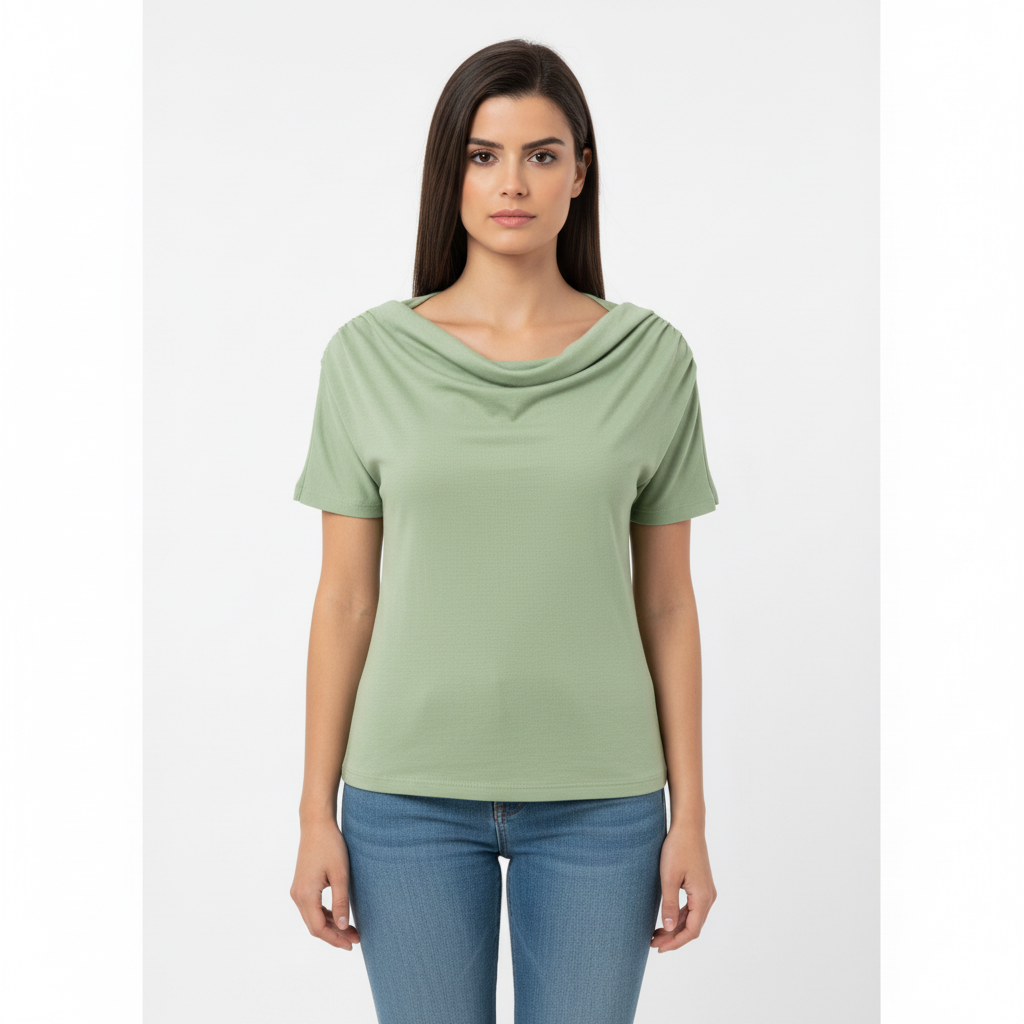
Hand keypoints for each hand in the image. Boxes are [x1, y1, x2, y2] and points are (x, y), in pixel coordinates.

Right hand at [290, 817, 360, 949]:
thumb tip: (343, 927)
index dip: (335, 939)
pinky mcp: (301, 886)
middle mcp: (297, 896)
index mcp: (305, 895)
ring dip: (331, 926)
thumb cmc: (330, 846)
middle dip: (335, 935)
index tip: (352, 944)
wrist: (316, 825)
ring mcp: (297, 891)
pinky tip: (339, 917)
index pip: (318, 929)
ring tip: (352, 931)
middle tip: (356, 940)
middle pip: (314, 926)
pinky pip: (312, 908)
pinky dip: (325, 916)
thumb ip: (341, 902)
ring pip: (313, 918)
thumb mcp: (340, 874)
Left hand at [651, 824, 716, 952]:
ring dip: (675, 927)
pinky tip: (666, 919)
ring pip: (692, 917)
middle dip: (674, 937)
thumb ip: (669, 904)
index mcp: (703, 897)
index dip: (676, 942)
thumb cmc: (678, 849)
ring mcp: (706, 891)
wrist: (688, 827)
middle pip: (693, 926)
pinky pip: (692, 907)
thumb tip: (668, 929)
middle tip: (653, 943)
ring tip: (655, 934)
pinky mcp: (700, 885)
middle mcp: (708, 897)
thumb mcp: (669, 878)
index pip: (692, 930)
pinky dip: (679, 916)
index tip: (659, 948)